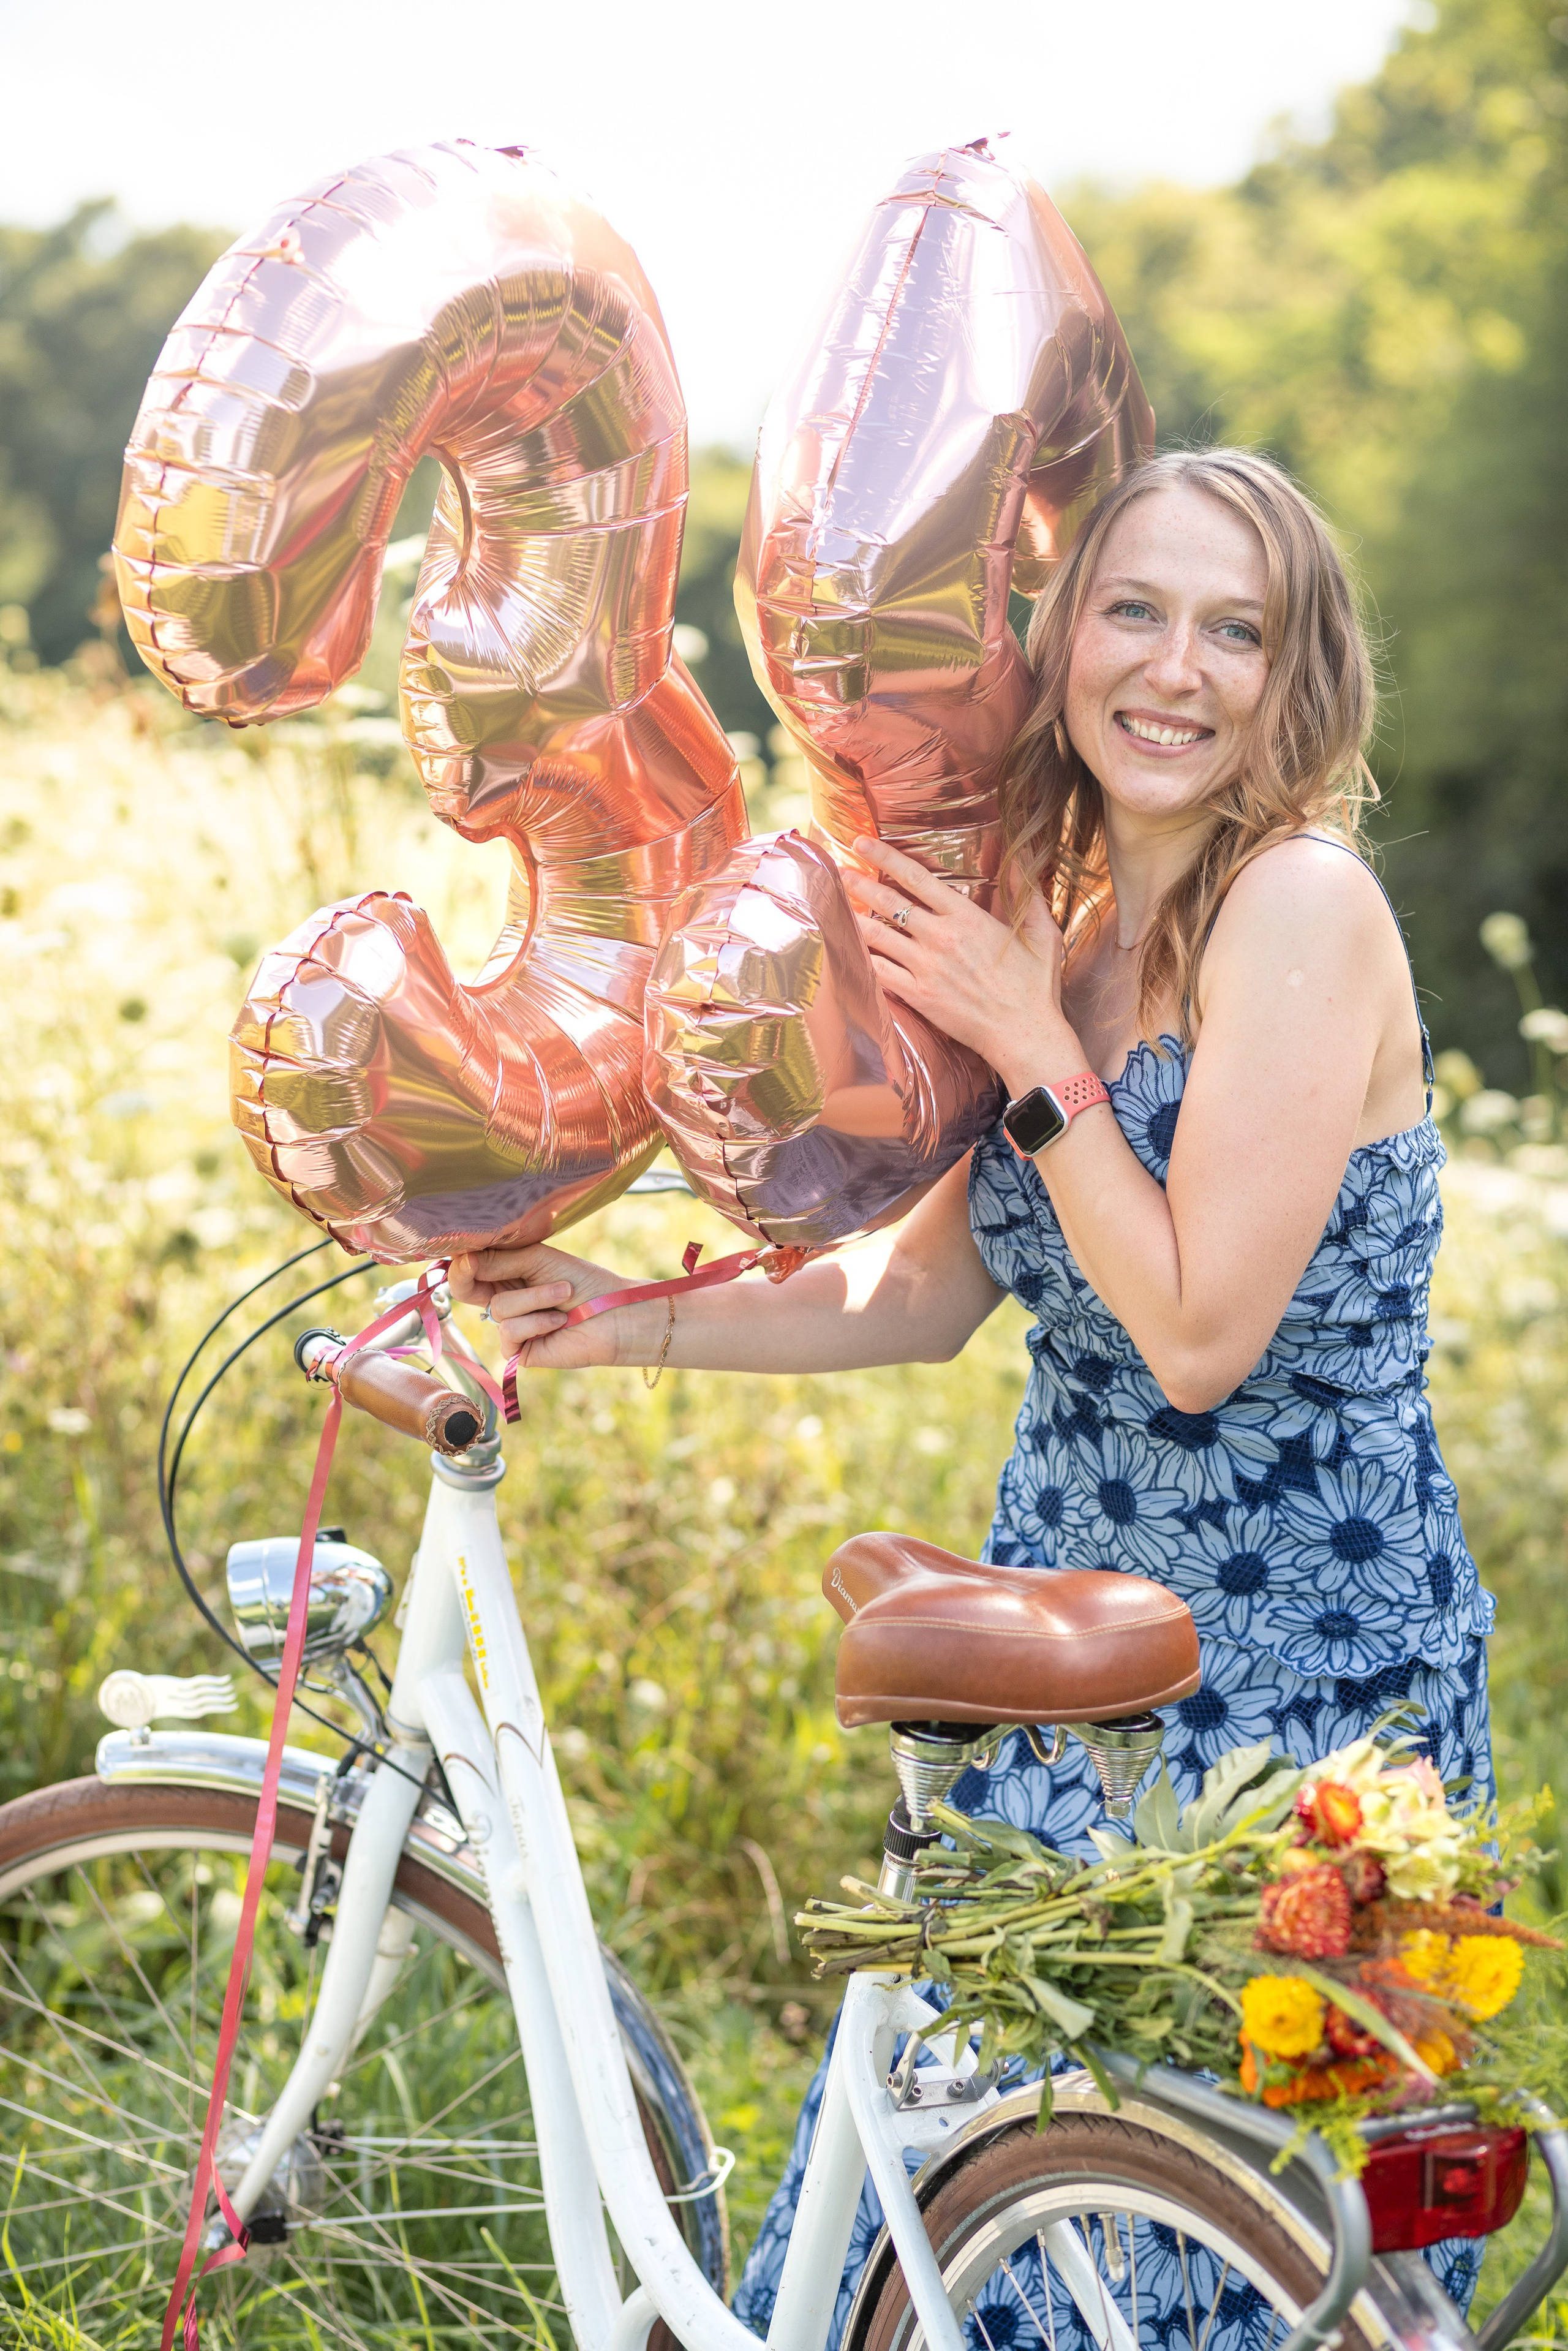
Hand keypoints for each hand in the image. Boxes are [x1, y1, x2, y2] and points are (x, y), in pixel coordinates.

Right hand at [448, 1241, 662, 1370]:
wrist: (614, 1315)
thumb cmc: (582, 1282)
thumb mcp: (537, 1260)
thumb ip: (499, 1260)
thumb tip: (461, 1260)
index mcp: (506, 1273)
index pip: (469, 1267)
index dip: (461, 1260)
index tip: (465, 1252)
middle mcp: (504, 1298)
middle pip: (463, 1289)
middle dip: (469, 1276)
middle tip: (474, 1266)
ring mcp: (511, 1325)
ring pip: (498, 1308)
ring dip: (535, 1298)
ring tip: (563, 1295)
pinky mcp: (519, 1350)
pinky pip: (509, 1331)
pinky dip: (537, 1322)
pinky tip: (559, 1322)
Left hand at [844, 838, 1079, 1089]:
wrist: (1025, 1034)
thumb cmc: (1035, 987)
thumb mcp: (1042, 933)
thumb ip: (1027, 893)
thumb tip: (1022, 857)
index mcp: (967, 918)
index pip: (917, 878)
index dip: (886, 858)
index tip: (864, 843)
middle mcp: (941, 937)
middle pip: (889, 902)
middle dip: (861, 883)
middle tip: (840, 870)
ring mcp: (926, 967)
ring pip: (878, 935)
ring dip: (854, 916)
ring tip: (836, 904)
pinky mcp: (918, 996)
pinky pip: (880, 972)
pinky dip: (862, 957)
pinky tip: (849, 947)